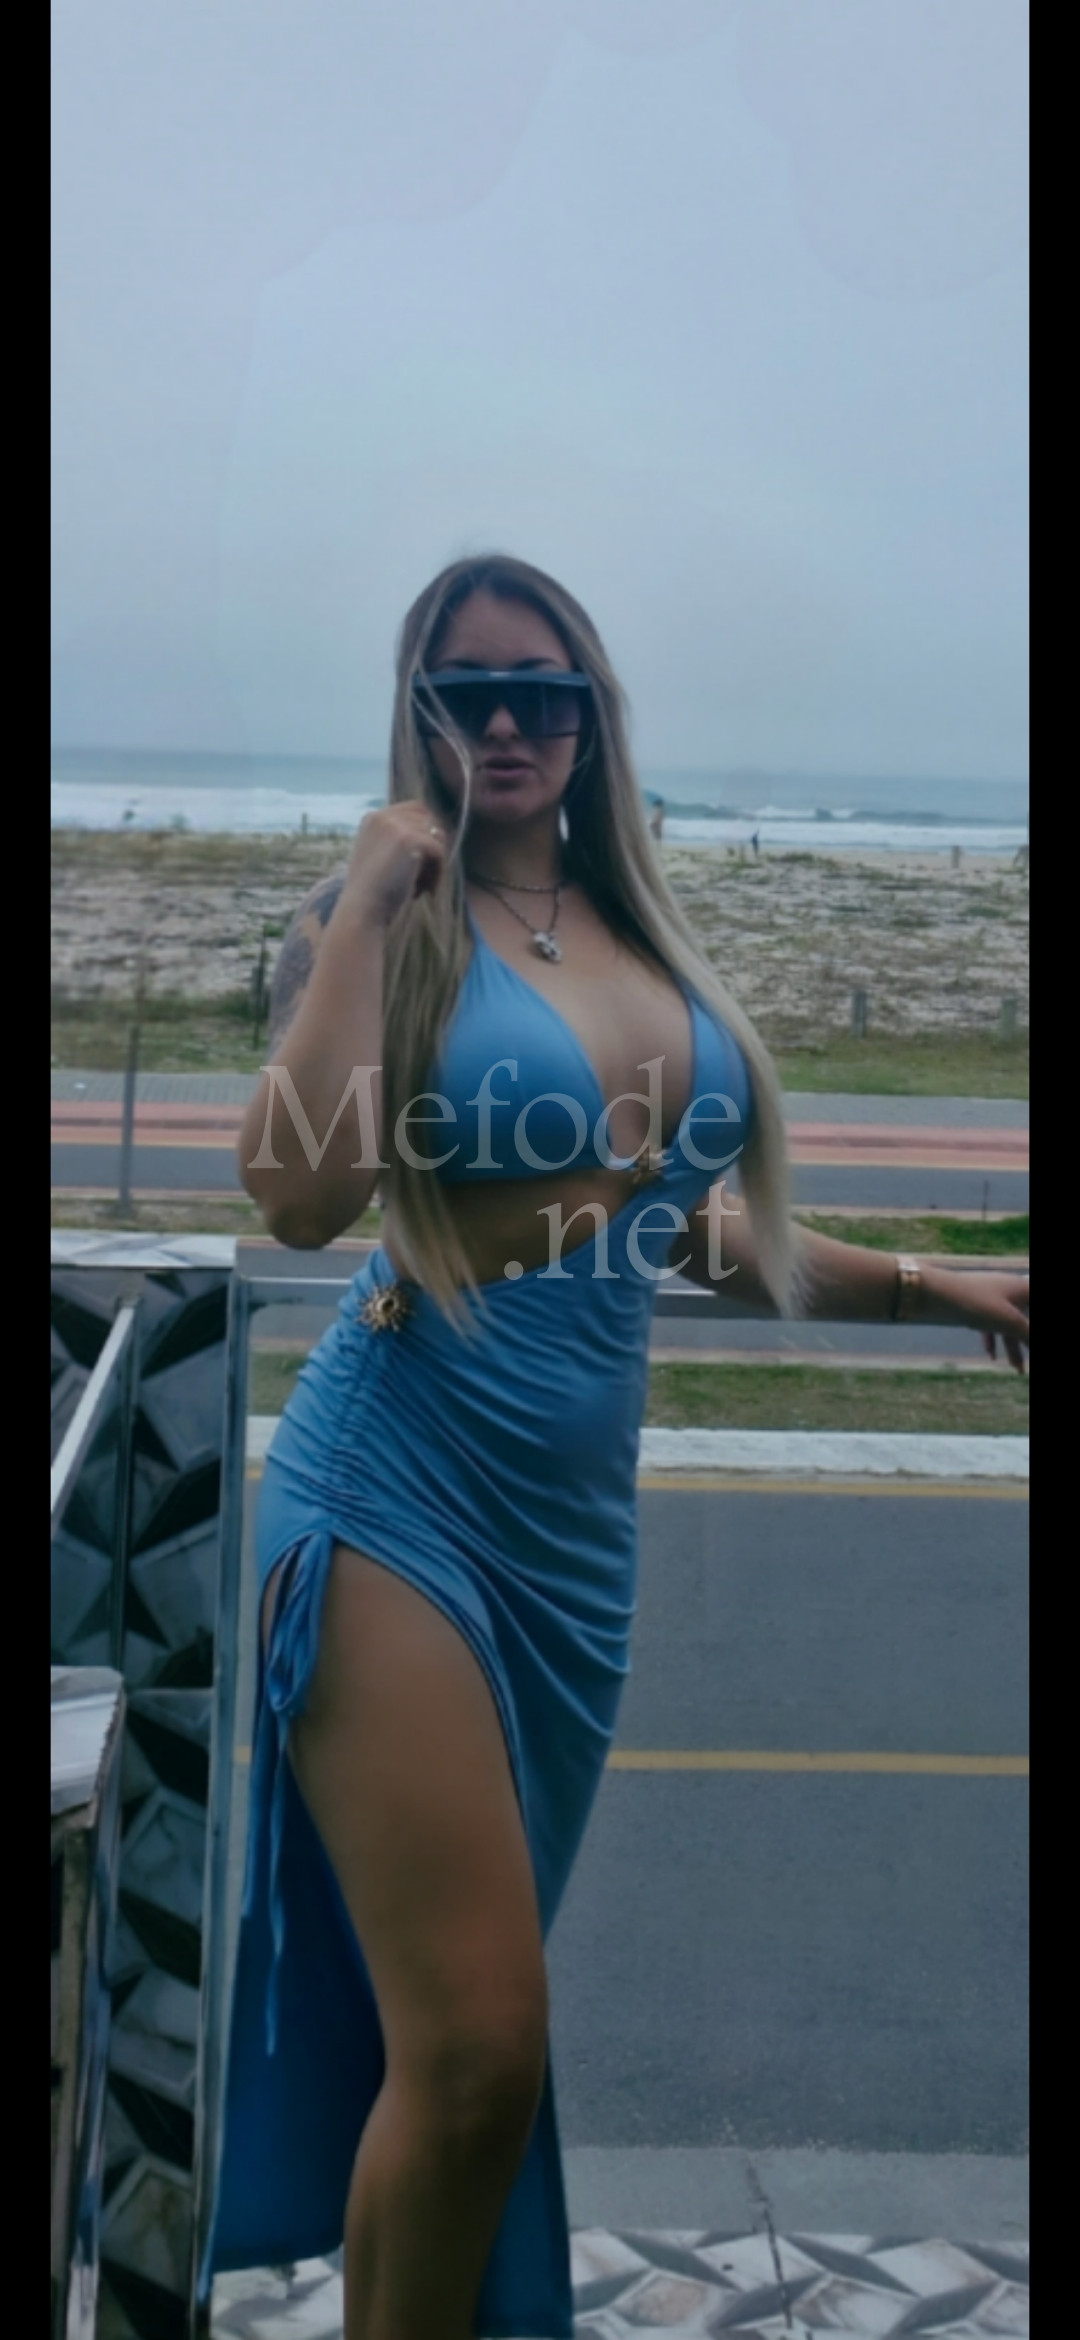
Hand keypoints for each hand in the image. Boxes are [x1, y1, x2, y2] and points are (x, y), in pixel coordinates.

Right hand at [344, 802, 448, 929]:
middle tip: (426, 877)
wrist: (362, 910)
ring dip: (434, 863)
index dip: (426, 833)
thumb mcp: (381, 857)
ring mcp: (396, 825)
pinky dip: (438, 873)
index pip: (414, 810)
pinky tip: (426, 891)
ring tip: (421, 887)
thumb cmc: (372, 893)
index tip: (424, 863)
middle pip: (429, 820)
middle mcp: (383, 816)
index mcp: (373, 818)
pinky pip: (439, 851)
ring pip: (436, 837)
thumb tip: (437, 834)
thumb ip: (399, 842)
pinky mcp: (410, 838)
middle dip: (432, 847)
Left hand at [925, 1264, 1029, 1374]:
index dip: (1031, 1328)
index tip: (1028, 1340)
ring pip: (1007, 1324)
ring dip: (1012, 1347)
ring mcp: (990, 1298)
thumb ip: (1028, 1334)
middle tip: (1025, 1365)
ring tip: (1017, 1370)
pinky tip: (990, 1356)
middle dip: (1027, 1341)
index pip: (1033, 1300)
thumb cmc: (979, 1303)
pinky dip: (992, 1340)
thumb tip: (1034, 1344)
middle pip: (1024, 1319)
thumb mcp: (1009, 1322)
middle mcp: (1008, 1290)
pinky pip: (989, 1324)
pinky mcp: (974, 1305)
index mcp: (1021, 1288)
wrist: (937, 1293)